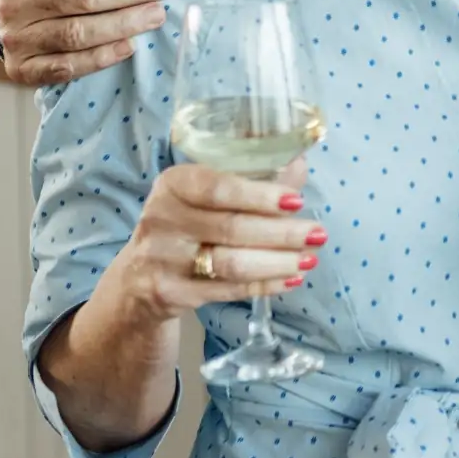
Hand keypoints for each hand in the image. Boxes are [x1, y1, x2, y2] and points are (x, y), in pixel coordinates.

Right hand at [96, 158, 318, 326]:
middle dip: (282, 233)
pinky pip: (226, 290)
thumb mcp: (208, 194)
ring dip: (277, 262)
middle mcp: (161, 219)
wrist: (139, 276)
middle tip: (319, 234)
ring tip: (310, 258)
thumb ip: (253, 177)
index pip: (218, 187)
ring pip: (230, 263)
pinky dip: (264, 285)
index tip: (296, 201)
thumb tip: (299, 164)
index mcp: (173, 184)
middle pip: (231, 228)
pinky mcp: (169, 294)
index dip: (259, 195)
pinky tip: (291, 278)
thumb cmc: (188, 222)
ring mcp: (161, 260)